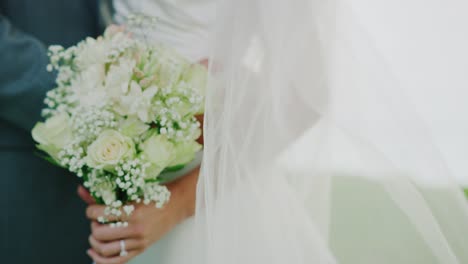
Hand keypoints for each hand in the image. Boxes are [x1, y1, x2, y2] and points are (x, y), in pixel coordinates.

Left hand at [80, 167, 198, 263]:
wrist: (176, 205)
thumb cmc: (156, 195)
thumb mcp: (132, 192)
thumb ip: (105, 194)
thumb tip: (81, 190)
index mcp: (133, 211)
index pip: (100, 214)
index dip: (90, 211)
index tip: (92, 209)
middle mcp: (135, 229)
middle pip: (100, 233)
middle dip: (93, 226)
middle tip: (96, 220)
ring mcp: (138, 242)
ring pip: (105, 249)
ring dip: (94, 242)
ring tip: (96, 235)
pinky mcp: (141, 249)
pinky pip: (116, 262)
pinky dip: (100, 260)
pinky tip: (94, 252)